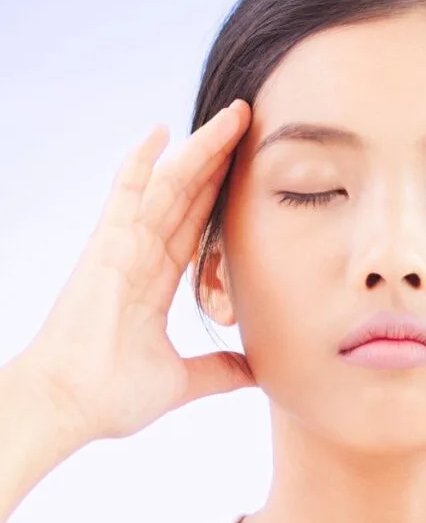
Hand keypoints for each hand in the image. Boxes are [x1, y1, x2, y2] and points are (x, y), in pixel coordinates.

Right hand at [22, 99, 255, 441]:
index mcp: (155, 284)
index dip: (220, 197)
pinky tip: (160, 133)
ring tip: (232, 116)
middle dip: (218, 161)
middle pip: (187, 197)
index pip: (196, 229)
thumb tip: (258, 372)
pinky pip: (126, 196)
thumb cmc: (111, 396)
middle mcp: (139, 258)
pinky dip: (141, 164)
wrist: (71, 406)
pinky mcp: (105, 249)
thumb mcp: (182, 381)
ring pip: (169, 187)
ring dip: (200, 151)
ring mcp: (122, 249)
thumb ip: (219, 372)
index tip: (247, 171)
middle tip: (248, 124)